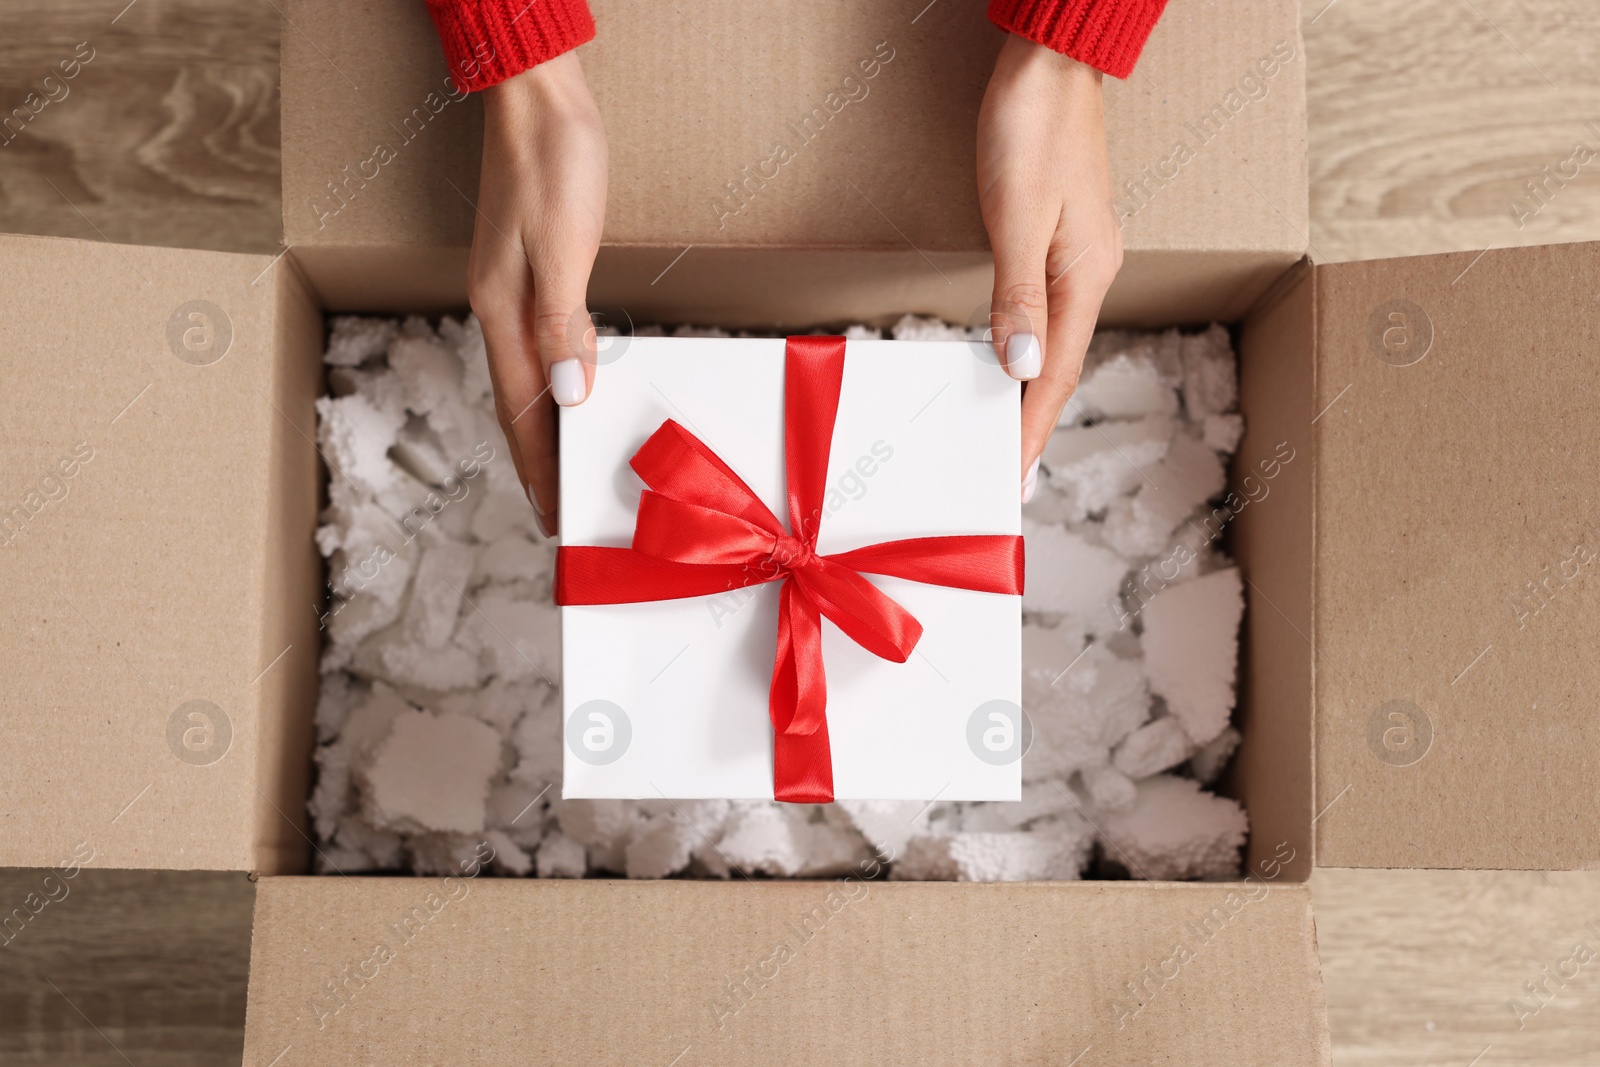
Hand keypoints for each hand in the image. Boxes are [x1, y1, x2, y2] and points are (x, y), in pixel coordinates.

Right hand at [469, 52, 607, 537]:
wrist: (537, 97)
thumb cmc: (550, 163)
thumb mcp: (560, 246)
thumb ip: (560, 323)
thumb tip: (563, 394)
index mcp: (500, 308)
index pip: (518, 406)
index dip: (534, 462)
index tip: (547, 510)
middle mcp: (499, 304)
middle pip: (518, 398)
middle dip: (535, 455)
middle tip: (555, 503)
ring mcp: (512, 285)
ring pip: (529, 371)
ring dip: (544, 420)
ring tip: (562, 462)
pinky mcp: (531, 265)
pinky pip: (543, 339)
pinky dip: (555, 374)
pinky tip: (568, 385)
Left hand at [977, 34, 1122, 501]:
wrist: (1049, 62)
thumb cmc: (1032, 127)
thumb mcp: (1019, 215)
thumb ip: (1019, 295)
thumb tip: (1023, 368)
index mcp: (1085, 276)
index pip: (1058, 374)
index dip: (1033, 428)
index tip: (1013, 478)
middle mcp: (1091, 272)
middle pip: (1063, 366)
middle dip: (1035, 422)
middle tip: (1010, 473)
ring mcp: (1080, 255)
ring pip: (1057, 341)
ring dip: (1035, 390)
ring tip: (1012, 434)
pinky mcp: (1062, 235)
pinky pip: (1047, 312)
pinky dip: (1031, 349)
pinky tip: (1017, 360)